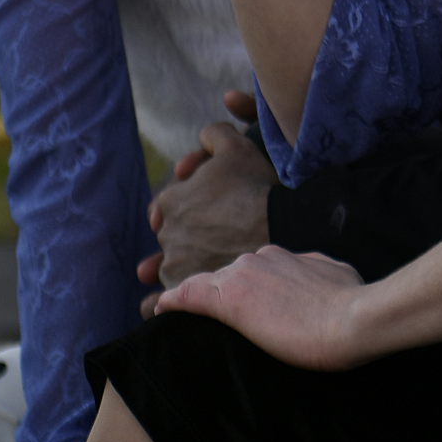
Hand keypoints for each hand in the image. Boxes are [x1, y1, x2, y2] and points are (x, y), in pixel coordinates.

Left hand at [140, 92, 276, 292]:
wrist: (280, 230)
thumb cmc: (257, 188)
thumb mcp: (236, 146)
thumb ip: (214, 134)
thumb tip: (204, 137)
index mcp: (171, 201)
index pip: (167, 205)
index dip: (187, 204)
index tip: (206, 209)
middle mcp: (166, 235)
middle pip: (171, 236)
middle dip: (186, 234)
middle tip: (211, 236)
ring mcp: (175, 267)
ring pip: (168, 269)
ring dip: (176, 268)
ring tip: (193, 271)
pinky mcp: (187, 293)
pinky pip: (163, 303)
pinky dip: (161, 304)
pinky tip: (162, 307)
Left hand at [152, 244, 370, 370]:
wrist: (351, 319)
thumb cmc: (351, 302)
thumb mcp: (335, 275)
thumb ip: (316, 271)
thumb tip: (315, 277)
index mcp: (281, 254)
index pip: (250, 270)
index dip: (242, 286)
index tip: (239, 302)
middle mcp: (258, 258)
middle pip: (226, 276)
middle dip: (217, 291)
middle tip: (210, 314)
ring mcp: (242, 276)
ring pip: (207, 284)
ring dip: (196, 297)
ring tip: (180, 314)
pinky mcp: (229, 300)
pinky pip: (190, 296)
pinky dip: (174, 302)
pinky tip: (161, 310)